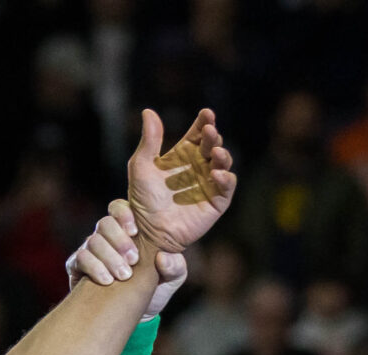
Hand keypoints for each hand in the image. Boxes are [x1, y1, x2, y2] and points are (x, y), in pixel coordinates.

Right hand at [68, 199, 187, 319]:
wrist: (135, 316)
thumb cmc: (154, 291)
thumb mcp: (172, 279)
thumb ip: (175, 266)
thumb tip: (163, 257)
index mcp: (129, 231)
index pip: (119, 209)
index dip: (124, 215)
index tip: (135, 232)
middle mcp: (107, 237)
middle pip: (104, 223)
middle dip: (119, 240)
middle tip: (133, 260)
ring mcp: (91, 251)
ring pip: (92, 241)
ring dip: (109, 257)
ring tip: (124, 276)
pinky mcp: (77, 267)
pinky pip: (79, 258)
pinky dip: (94, 268)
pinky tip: (107, 281)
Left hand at [124, 108, 235, 256]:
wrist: (146, 231)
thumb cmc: (142, 200)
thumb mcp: (141, 167)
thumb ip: (149, 141)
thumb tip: (148, 111)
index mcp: (184, 154)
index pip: (199, 133)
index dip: (204, 122)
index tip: (206, 114)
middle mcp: (199, 166)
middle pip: (213, 145)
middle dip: (213, 136)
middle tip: (209, 131)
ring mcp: (209, 183)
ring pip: (223, 164)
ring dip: (223, 156)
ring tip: (216, 152)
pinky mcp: (216, 202)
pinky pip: (226, 188)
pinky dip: (226, 180)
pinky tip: (217, 174)